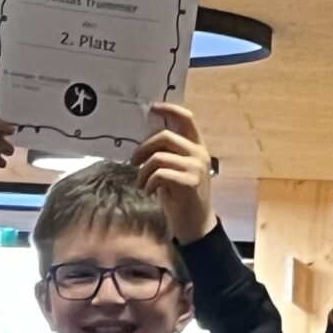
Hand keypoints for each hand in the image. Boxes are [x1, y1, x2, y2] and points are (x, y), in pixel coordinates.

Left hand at [135, 102, 214, 242]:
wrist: (196, 225)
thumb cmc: (183, 198)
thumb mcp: (175, 171)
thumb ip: (167, 154)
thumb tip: (145, 143)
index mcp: (197, 147)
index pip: (187, 119)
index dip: (170, 110)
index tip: (153, 107)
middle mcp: (199, 154)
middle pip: (165, 137)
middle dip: (143, 148)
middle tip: (133, 162)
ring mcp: (196, 167)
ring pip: (159, 157)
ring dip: (143, 171)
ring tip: (141, 183)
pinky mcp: (190, 182)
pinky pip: (160, 174)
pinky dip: (149, 182)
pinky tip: (149, 192)